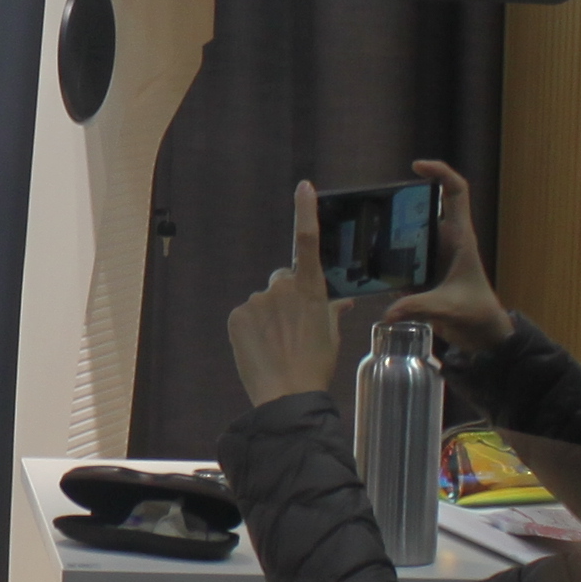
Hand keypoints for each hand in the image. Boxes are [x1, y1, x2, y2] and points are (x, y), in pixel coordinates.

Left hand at [226, 182, 352, 409]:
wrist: (287, 395)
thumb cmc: (316, 365)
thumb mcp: (332, 335)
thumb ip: (333, 310)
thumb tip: (343, 299)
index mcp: (311, 289)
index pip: (307, 241)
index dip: (305, 211)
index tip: (304, 186)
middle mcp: (283, 288)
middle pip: (282, 280)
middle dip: (287, 296)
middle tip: (294, 328)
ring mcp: (257, 301)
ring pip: (264, 301)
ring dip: (270, 315)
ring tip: (278, 345)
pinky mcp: (238, 315)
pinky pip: (246, 314)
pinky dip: (252, 327)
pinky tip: (261, 348)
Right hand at [381, 155, 517, 352]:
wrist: (482, 336)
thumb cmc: (477, 314)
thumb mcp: (448, 308)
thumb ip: (418, 306)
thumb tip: (388, 312)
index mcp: (460, 238)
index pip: (456, 192)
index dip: (440, 172)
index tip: (416, 167)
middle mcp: (446, 241)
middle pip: (424, 208)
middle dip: (400, 204)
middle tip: (373, 206)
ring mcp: (434, 256)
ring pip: (410, 232)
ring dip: (390, 232)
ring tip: (362, 232)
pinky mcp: (424, 272)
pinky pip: (402, 257)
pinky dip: (387, 259)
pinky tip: (367, 265)